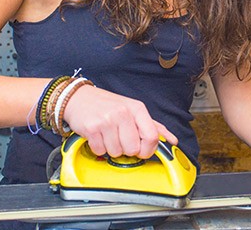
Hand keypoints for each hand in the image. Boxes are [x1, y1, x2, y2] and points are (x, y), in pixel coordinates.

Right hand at [62, 84, 176, 158]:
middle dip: (126, 149)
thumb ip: (153, 126)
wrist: (79, 98)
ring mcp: (108, 120)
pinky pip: (101, 151)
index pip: (153, 137)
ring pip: (116, 152)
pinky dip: (98, 148)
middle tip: (119, 139)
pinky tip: (97, 136)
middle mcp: (124, 113)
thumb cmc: (107, 105)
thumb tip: (172, 140)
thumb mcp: (133, 110)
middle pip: (134, 149)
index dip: (148, 149)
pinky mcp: (92, 128)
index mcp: (137, 109)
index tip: (142, 150)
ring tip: (107, 135)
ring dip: (111, 149)